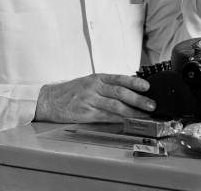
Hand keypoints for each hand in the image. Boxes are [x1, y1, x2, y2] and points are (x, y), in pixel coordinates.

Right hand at [34, 73, 154, 122]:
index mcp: (97, 78)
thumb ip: (106, 86)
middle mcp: (94, 87)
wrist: (49, 99)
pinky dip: (118, 120)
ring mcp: (90, 100)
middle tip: (151, 105)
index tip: (147, 87)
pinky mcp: (85, 114)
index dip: (135, 83)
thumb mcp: (89, 82)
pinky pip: (105, 117)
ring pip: (115, 105)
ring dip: (132, 111)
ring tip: (143, 116)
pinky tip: (127, 122)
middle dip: (138, 99)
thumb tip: (129, 91)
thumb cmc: (71, 91)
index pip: (120, 78)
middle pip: (120, 92)